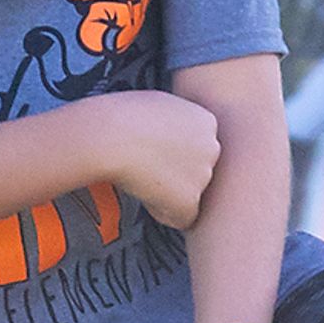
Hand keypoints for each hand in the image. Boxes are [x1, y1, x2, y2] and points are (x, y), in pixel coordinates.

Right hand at [98, 88, 222, 231]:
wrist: (111, 136)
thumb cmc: (124, 116)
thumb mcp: (161, 105)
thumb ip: (175, 122)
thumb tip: (170, 134)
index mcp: (207, 122)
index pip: (201, 146)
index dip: (175, 152)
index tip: (154, 149)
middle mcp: (213, 148)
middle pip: (198, 171)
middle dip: (176, 174)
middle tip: (148, 167)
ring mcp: (203, 176)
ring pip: (187, 194)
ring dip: (167, 193)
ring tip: (141, 177)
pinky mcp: (189, 201)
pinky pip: (179, 217)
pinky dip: (161, 212)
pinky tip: (142, 194)